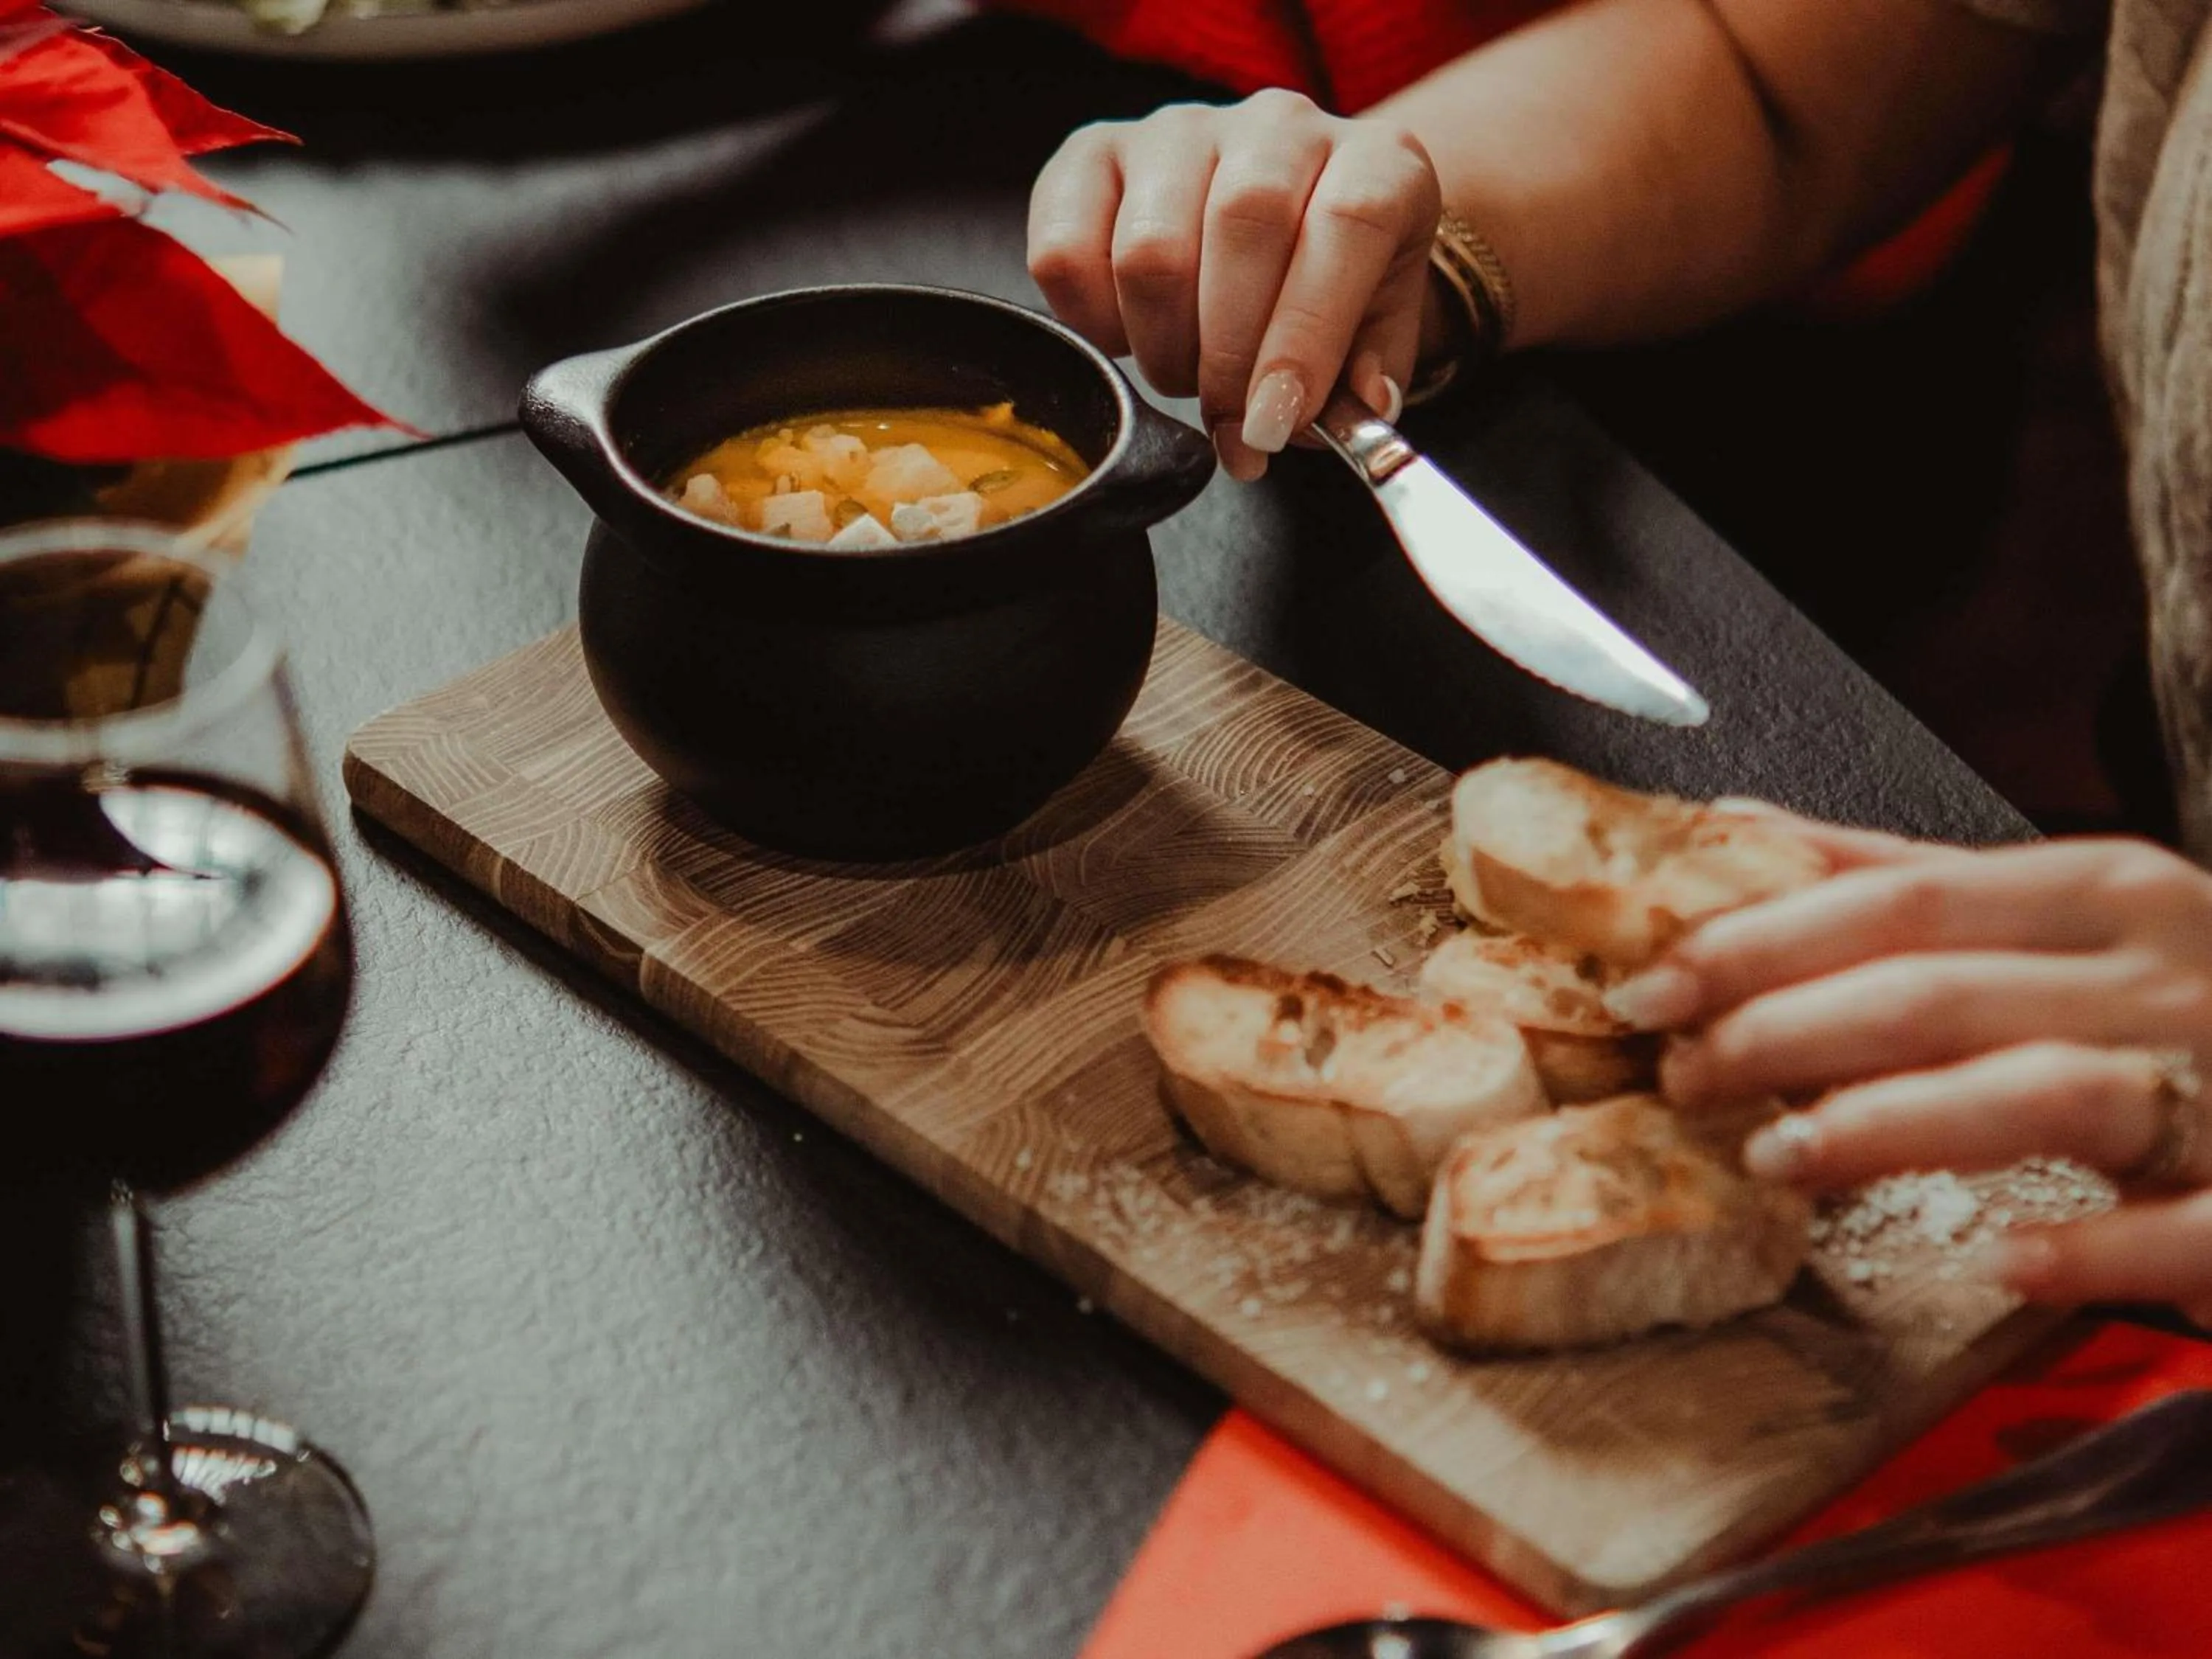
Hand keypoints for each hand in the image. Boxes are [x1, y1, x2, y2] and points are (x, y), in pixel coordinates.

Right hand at [1028, 90, 1441, 480]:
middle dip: (1228, 356)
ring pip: (1150, 249)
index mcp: (1376, 161)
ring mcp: (1181, 131)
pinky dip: (1091, 321)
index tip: (1272, 421)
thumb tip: (1357, 411)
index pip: (1349, 222)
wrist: (1277, 222)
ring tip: (1185, 372)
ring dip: (1162, 346)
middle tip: (1228, 419)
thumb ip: (1368, 379)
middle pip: (1243, 225)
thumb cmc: (1330, 287)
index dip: (1306, 335)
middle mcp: (1280, 125)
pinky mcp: (1096, 153)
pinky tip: (1129, 334)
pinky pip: (1065, 251)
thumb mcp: (1375, 335)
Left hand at [1603, 804, 2211, 1324]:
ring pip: (2043, 1090)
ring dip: (1900, 1123)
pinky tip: (2009, 1262)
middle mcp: (2159, 973)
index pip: (1900, 899)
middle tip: (1682, 1072)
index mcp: (2099, 896)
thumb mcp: (2062, 913)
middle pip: (1942, 988)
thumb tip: (1733, 828)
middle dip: (1790, 1029)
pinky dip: (2101, 1248)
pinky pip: (2189, 1226)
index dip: (1762, 936)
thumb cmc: (2189, 996)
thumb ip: (1901, 877)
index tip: (1651, 976)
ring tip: (1778, 1154)